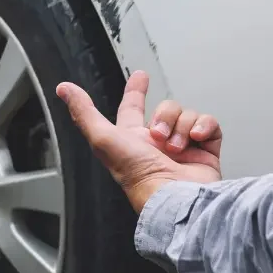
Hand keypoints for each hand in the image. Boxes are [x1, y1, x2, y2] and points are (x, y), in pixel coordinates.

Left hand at [55, 71, 222, 212]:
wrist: (175, 196)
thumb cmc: (136, 174)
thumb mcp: (102, 138)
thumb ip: (84, 112)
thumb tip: (64, 89)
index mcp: (132, 140)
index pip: (132, 108)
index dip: (135, 91)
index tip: (141, 76)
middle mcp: (157, 143)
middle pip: (164, 108)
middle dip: (163, 115)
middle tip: (158, 135)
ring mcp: (183, 148)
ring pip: (186, 114)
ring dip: (180, 126)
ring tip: (175, 147)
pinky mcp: (206, 152)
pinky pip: (209, 124)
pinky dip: (203, 127)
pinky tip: (195, 139)